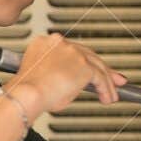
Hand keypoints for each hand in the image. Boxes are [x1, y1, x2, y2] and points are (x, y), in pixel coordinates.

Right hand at [8, 33, 126, 113]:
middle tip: (113, 79)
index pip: (70, 50)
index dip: (82, 61)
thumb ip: (58, 73)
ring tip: (110, 95)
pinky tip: (106, 98)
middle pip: (87, 54)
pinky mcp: (83, 65)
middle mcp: (59, 43)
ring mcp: (73, 52)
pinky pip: (100, 78)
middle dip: (103, 69)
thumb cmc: (27, 92)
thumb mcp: (41, 78)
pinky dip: (105, 89)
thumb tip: (71, 84)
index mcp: (44, 43)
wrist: (27, 95)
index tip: (89, 70)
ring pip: (96, 66)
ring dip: (107, 83)